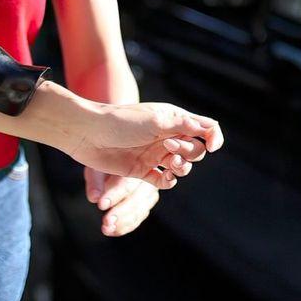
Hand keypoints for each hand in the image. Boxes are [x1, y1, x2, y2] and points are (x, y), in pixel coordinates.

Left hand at [65, 99, 222, 188]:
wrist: (87, 133)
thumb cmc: (121, 121)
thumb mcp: (156, 120)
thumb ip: (185, 125)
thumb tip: (212, 130)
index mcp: (172, 119)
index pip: (204, 128)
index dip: (213, 137)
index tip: (212, 146)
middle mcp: (166, 136)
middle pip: (195, 149)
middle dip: (189, 151)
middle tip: (169, 146)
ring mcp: (154, 154)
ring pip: (181, 166)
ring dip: (182, 167)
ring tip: (170, 162)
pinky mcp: (141, 170)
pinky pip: (163, 181)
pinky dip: (168, 181)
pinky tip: (165, 177)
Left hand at [85, 168, 159, 236]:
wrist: (114, 163)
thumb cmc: (104, 162)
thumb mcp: (96, 166)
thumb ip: (95, 181)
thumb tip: (94, 198)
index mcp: (135, 163)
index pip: (126, 181)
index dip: (114, 194)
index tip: (102, 205)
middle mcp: (148, 177)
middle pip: (136, 198)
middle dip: (120, 212)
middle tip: (106, 221)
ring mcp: (150, 192)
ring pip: (140, 210)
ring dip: (123, 223)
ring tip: (107, 229)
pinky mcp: (147, 204)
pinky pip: (138, 217)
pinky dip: (125, 226)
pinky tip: (112, 231)